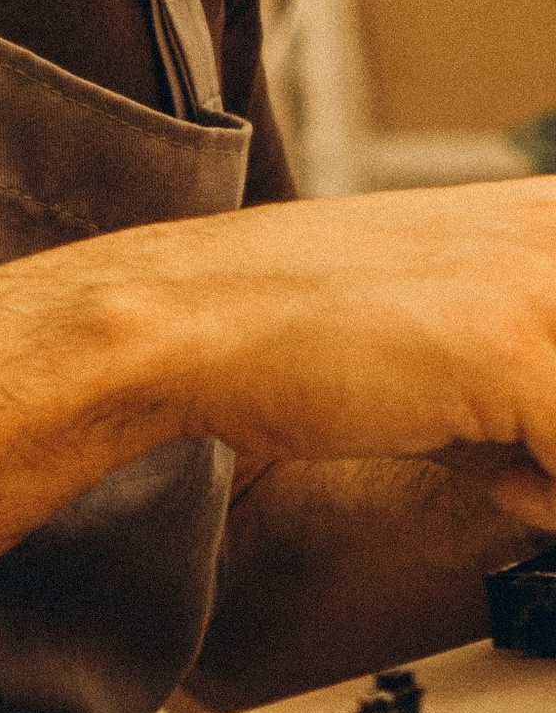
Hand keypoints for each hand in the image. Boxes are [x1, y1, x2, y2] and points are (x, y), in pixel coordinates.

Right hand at [136, 180, 555, 525]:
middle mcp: (553, 231)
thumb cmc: (306, 330)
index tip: (539, 433)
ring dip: (555, 467)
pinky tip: (485, 473)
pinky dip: (542, 499)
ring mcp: (541, 285)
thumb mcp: (452, 336)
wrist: (193, 324)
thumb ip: (534, 384)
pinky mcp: (515, 352)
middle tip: (524, 454)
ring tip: (507, 459)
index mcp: (549, 213)